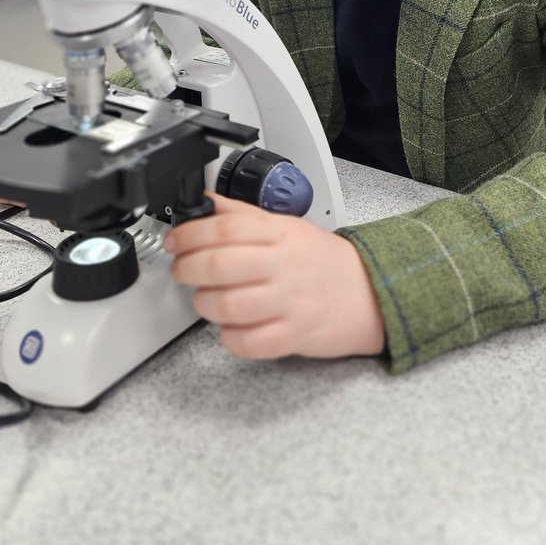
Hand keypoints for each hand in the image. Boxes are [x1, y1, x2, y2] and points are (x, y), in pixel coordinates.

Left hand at [163, 193, 384, 360]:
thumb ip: (244, 215)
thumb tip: (208, 201)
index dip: (190, 234)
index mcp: (280, 234)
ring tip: (205, 298)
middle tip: (181, 269)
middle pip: (220, 264)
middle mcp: (283, 266)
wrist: (370, 292)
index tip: (175, 241)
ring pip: (228, 306)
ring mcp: (289, 302)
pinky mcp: (293, 336)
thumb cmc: (323, 261)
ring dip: (204, 303)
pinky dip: (230, 338)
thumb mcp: (287, 226)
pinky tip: (230, 327)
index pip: (225, 227)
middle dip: (188, 268)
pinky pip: (248, 342)